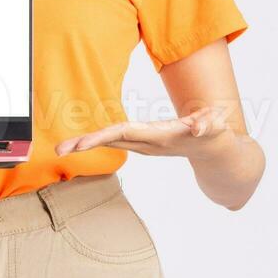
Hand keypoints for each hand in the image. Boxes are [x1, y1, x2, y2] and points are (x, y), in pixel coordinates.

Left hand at [53, 106, 235, 160]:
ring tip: (63, 148)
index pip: (125, 134)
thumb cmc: (216, 134)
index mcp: (160, 136)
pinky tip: (83, 142)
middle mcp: (149, 142)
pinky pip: (119, 139)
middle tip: (59, 149)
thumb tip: (197, 128)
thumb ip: (208, 124)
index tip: (81, 145)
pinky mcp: (147, 142)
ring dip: (88, 143)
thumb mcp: (216, 126)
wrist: (218, 153)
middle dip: (86, 144)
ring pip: (112, 141)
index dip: (103, 137)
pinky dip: (100, 139)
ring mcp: (147, 144)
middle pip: (112, 140)